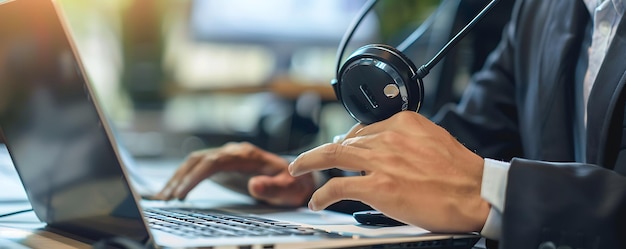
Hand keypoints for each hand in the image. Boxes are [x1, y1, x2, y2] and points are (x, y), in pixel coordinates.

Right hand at [154, 142, 313, 206]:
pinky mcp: (223, 165)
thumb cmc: (293, 184)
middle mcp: (234, 152)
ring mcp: (227, 157)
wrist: (299, 178)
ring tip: (163, 197)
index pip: (214, 161)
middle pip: (199, 159)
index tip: (183, 191)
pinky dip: (183, 178)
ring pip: (195, 162)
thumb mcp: (289, 189)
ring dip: (178, 178)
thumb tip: (253, 184)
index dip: (196, 176)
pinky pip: (198, 168)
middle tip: (167, 198)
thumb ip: (272, 188)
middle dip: (180, 177)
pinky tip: (172, 191)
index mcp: (247, 155)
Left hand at [289, 111, 489, 232]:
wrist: (476, 193)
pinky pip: (338, 186)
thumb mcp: (433, 138)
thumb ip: (405, 139)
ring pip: (333, 156)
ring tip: (298, 170)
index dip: (347, 141)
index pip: (363, 129)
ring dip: (310, 163)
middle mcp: (388, 137)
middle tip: (308, 159)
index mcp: (402, 123)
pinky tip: (318, 200)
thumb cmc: (460, 172)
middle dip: (322, 152)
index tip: (339, 148)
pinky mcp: (377, 187)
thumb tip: (386, 148)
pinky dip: (322, 193)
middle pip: (343, 140)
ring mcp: (381, 162)